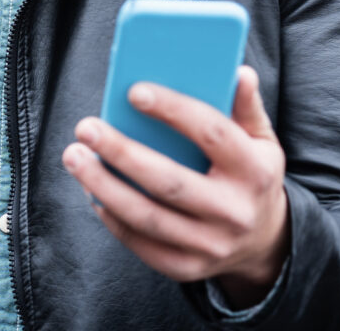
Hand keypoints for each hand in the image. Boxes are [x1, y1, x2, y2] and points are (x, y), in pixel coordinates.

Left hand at [60, 65, 288, 306]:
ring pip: (147, 217)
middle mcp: (234, 212)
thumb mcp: (261, 139)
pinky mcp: (188, 268)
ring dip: (103, 186)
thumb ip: (246, 106)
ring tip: (75, 156)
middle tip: (86, 127)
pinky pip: (141, 243)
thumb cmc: (251, 175)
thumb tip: (238, 71)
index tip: (132, 91)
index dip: (173, 110)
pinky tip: (91, 191)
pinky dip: (112, 217)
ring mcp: (211, 246)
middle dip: (121, 153)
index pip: (213, 134)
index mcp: (255, 171)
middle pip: (169, 182)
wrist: (263, 242)